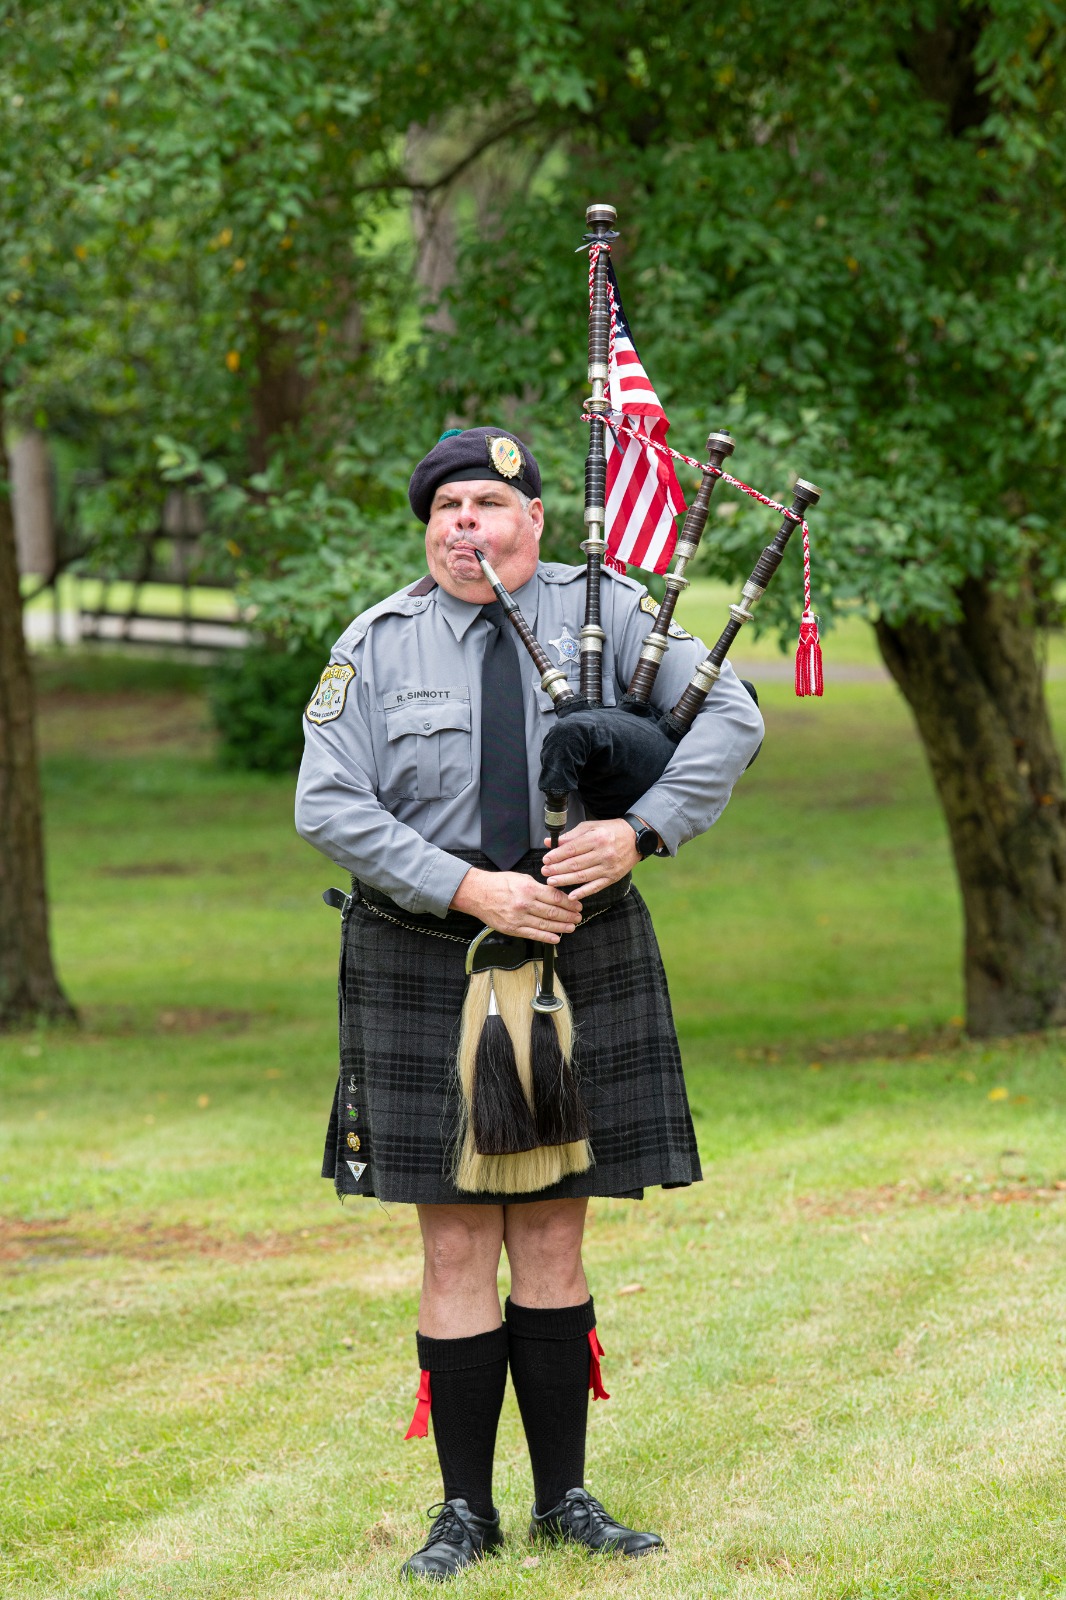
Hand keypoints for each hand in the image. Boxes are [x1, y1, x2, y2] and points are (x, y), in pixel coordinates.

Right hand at [450, 867, 581, 943]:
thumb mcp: (520, 878)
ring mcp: (518, 918)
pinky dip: (546, 937)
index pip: (554, 897)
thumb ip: (538, 887)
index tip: (576, 905)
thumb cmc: (498, 884)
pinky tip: (556, 938)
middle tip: (578, 917)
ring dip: (561, 927)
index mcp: (528, 888)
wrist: (477, 894)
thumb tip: (554, 894)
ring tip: (571, 927)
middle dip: (568, 915)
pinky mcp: (512, 929)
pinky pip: (533, 934)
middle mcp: (525, 904)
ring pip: (545, 925)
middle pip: (553, 912)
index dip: (568, 903)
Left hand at [541, 818, 638, 899]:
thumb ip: (570, 836)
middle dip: (557, 869)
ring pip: (583, 876)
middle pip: (575, 864)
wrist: (636, 838)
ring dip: (565, 880)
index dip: (557, 855)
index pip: (572, 849)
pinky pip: (596, 887)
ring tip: (551, 882)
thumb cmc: (611, 831)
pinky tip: (571, 896)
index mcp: (597, 838)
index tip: (546, 859)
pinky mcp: (613, 878)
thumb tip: (550, 842)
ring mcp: (609, 867)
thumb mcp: (591, 827)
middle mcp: (603, 853)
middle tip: (544, 872)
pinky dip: (583, 892)